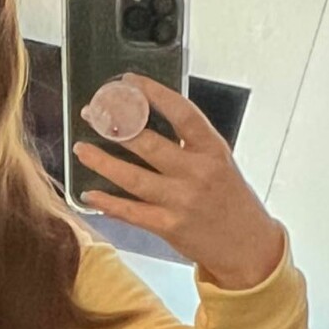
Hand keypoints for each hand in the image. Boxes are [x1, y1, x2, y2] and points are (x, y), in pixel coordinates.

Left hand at [73, 75, 284, 290]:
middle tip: (92, 115)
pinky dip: (107, 201)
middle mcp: (198, 173)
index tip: (130, 82)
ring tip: (81, 148)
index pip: (181, 112)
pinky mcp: (169, 226)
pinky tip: (89, 192)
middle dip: (115, 127)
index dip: (153, 94)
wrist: (247, 246)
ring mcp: (182, 201)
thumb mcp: (219, 162)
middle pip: (148, 143)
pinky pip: (131, 211)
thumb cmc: (230, 200)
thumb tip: (145, 120)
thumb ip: (189, 143)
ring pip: (132, 177)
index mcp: (212, 149)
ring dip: (102, 162)